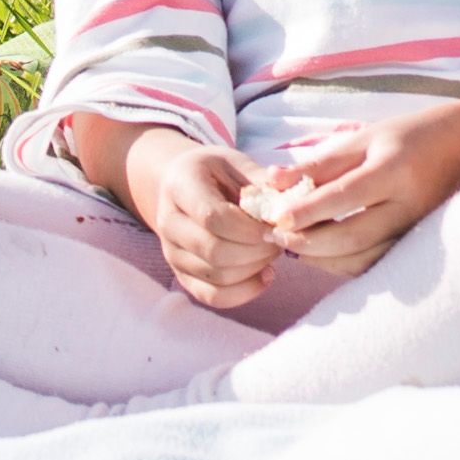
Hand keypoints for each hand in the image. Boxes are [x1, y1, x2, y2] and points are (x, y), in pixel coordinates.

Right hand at [121, 128, 283, 310]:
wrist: (183, 184)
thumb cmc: (216, 172)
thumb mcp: (238, 163)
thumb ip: (262, 182)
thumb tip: (291, 202)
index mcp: (180, 186)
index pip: (213, 217)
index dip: (250, 228)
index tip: (275, 225)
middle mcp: (169, 222)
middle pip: (215, 251)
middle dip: (257, 250)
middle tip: (278, 239)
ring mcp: (172, 252)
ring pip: (216, 276)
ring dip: (254, 269)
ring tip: (272, 251)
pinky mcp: (181, 275)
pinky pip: (212, 296)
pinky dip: (244, 292)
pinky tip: (265, 275)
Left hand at [255, 99, 459, 277]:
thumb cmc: (410, 137)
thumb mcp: (365, 138)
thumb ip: (319, 164)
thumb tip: (272, 182)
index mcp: (395, 169)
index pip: (345, 197)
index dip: (308, 210)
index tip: (275, 216)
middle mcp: (410, 205)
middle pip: (353, 237)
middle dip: (310, 242)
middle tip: (277, 236)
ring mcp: (417, 230)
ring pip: (363, 259)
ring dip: (323, 258)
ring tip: (294, 244)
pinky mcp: (418, 246)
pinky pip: (376, 266)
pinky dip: (344, 265)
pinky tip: (322, 253)